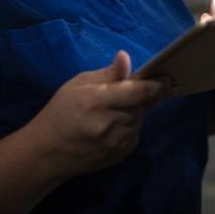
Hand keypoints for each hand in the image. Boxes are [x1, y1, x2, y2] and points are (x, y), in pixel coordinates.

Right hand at [25, 51, 173, 178]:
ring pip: (140, 119)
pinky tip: (115, 122)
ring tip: (117, 108)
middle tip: (143, 88)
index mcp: (96, 101)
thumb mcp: (79, 84)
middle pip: (142, 105)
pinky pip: (135, 134)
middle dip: (146, 95)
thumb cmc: (61, 111)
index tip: (168, 77)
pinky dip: (131, 125)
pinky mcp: (119, 155)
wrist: (46, 152)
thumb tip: (126, 57)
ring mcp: (114, 143)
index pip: (137, 92)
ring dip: (137, 110)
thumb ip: (107, 74)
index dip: (156, 85)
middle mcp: (108, 124)